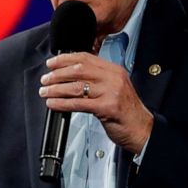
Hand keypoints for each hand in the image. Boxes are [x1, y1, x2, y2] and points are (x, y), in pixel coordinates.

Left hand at [39, 52, 153, 153]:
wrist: (142, 130)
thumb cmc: (126, 111)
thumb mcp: (114, 88)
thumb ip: (97, 79)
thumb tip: (69, 74)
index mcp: (114, 70)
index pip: (85, 57)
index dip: (65, 59)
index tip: (52, 63)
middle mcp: (113, 78)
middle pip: (79, 70)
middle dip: (57, 74)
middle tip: (45, 79)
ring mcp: (111, 92)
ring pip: (76, 86)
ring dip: (56, 89)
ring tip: (45, 92)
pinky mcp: (107, 108)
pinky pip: (78, 103)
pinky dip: (62, 103)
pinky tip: (53, 104)